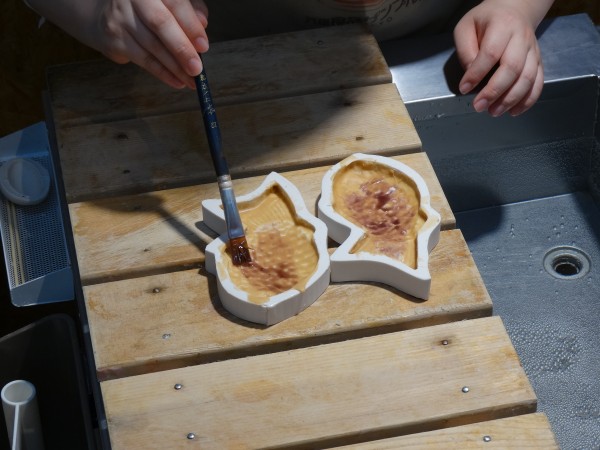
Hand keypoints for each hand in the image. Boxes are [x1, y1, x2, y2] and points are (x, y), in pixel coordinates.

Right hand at [27, 0, 208, 88]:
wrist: (110, 16)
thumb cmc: (150, 10)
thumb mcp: (171, 4)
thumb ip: (190, 11)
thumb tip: (203, 23)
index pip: (174, 2)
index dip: (190, 24)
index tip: (203, 45)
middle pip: (159, 23)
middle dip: (181, 48)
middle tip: (197, 68)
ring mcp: (120, 16)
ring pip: (152, 46)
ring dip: (175, 67)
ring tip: (191, 80)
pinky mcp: (114, 38)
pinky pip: (143, 60)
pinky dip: (163, 73)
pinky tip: (177, 81)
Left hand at [453, 0, 552, 115]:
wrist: (515, 10)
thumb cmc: (486, 20)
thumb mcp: (466, 26)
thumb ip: (465, 49)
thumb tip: (470, 73)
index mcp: (502, 26)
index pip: (490, 53)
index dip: (476, 74)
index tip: (464, 88)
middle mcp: (521, 38)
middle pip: (512, 68)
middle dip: (494, 91)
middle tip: (479, 106)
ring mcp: (532, 50)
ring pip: (528, 78)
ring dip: (511, 99)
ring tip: (494, 111)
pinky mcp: (538, 61)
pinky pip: (538, 83)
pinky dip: (528, 100)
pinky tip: (514, 111)